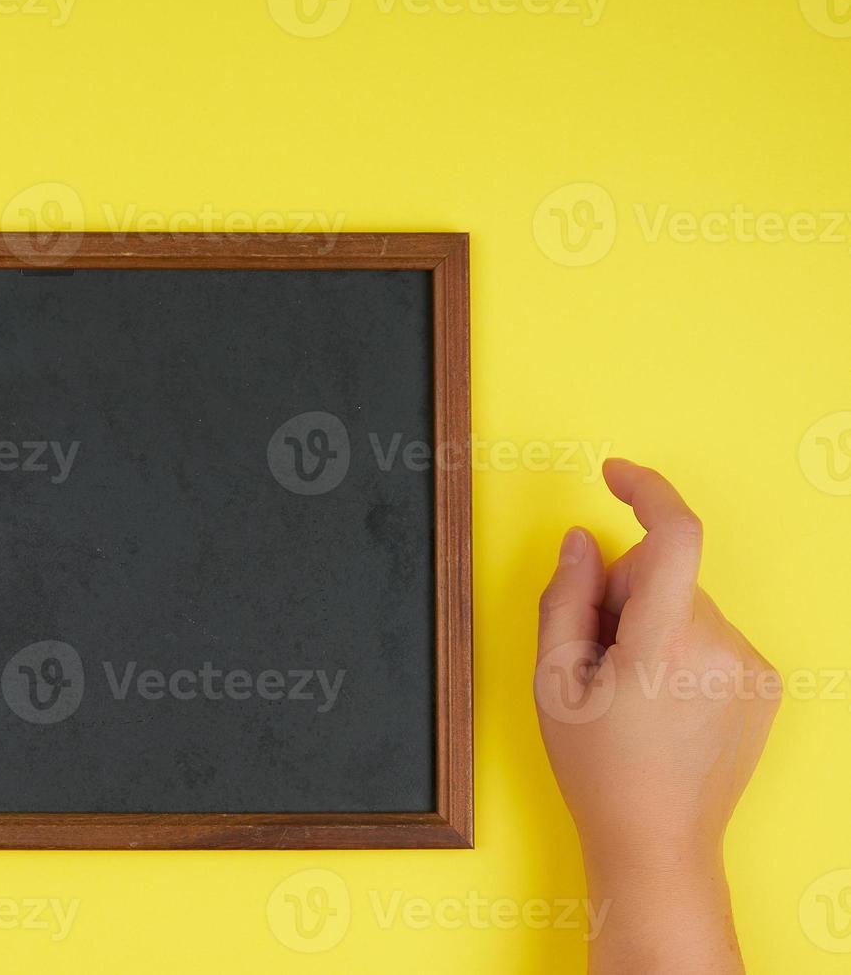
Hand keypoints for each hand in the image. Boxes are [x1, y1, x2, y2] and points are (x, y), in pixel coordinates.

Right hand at [534, 458, 779, 972]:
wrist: (657, 842)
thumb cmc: (597, 770)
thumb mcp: (552, 683)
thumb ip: (564, 599)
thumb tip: (581, 542)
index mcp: (664, 644)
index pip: (674, 535)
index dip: (644, 490)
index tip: (614, 474)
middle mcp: (721, 647)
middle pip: (665, 575)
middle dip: (624, 595)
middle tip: (594, 656)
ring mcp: (750, 667)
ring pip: (687, 606)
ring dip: (652, 627)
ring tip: (629, 692)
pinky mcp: (764, 684)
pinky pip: (711, 636)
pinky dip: (681, 650)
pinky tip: (661, 703)